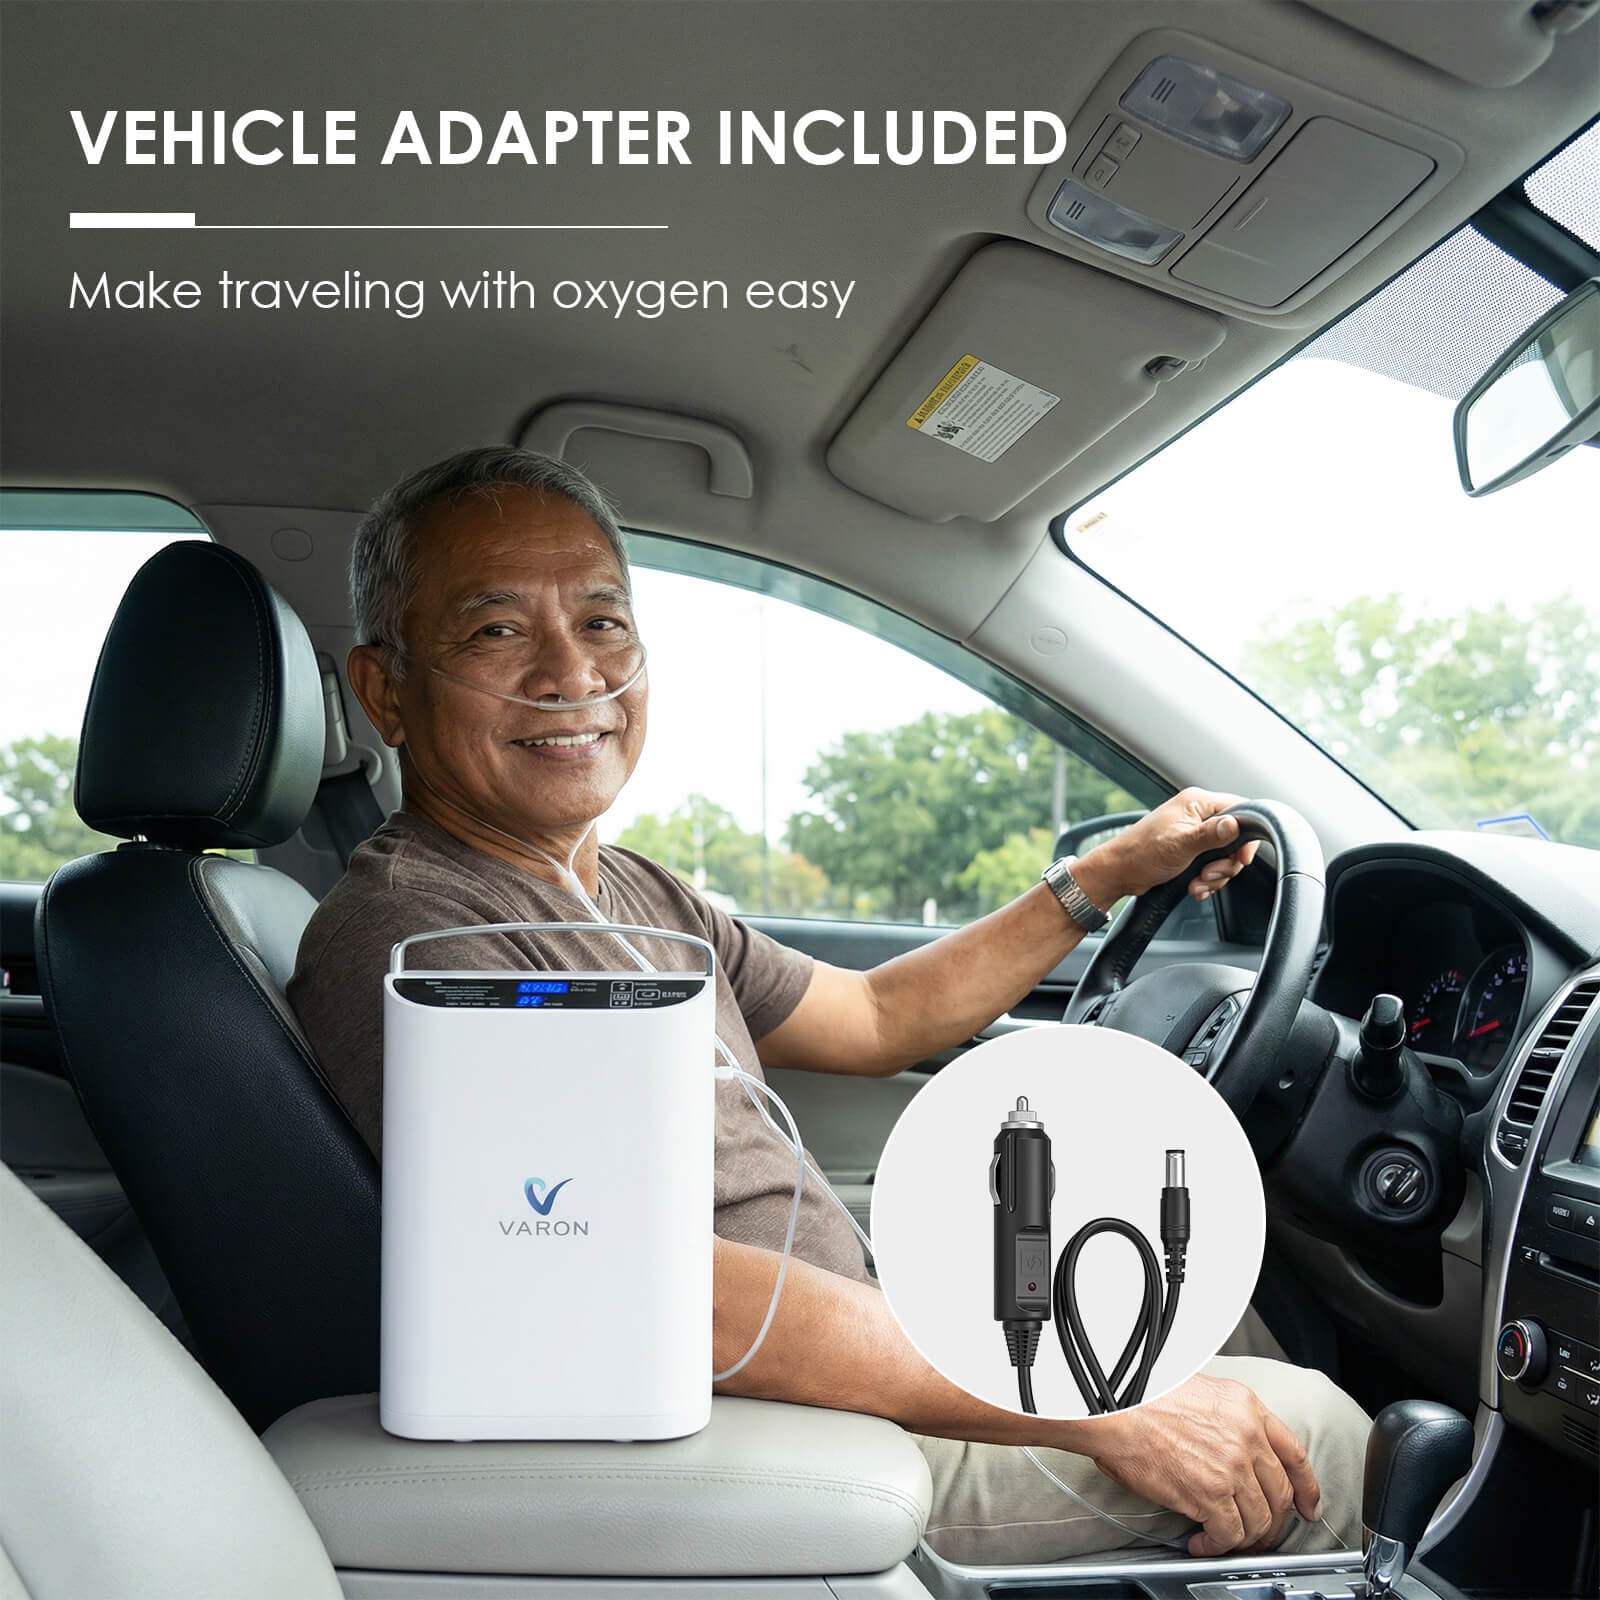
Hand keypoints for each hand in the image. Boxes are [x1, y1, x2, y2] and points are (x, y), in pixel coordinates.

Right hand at [1077, 1374, 1321, 1555]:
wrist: (1113, 1404)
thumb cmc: (1140, 1394)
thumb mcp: (1200, 1391)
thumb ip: (1227, 1418)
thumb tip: (1232, 1451)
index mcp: (1246, 1407)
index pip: (1293, 1454)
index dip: (1307, 1487)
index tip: (1308, 1506)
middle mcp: (1246, 1436)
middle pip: (1279, 1494)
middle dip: (1272, 1521)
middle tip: (1258, 1533)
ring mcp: (1231, 1467)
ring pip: (1258, 1519)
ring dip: (1243, 1537)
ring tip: (1221, 1539)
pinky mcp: (1209, 1495)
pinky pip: (1229, 1534)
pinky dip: (1217, 1545)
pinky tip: (1201, 1542)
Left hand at [1078, 787, 1259, 905]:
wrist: (1119, 873)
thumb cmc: (1141, 853)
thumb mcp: (1180, 844)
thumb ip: (1211, 834)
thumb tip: (1236, 825)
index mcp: (1196, 802)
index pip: (1241, 810)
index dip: (1246, 835)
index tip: (1241, 857)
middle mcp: (1197, 815)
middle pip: (1235, 838)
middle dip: (1226, 863)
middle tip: (1208, 873)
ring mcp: (1194, 834)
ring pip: (1225, 856)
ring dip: (1214, 876)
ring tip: (1197, 883)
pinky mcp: (1191, 852)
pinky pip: (1213, 867)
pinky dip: (1207, 881)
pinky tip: (1193, 886)